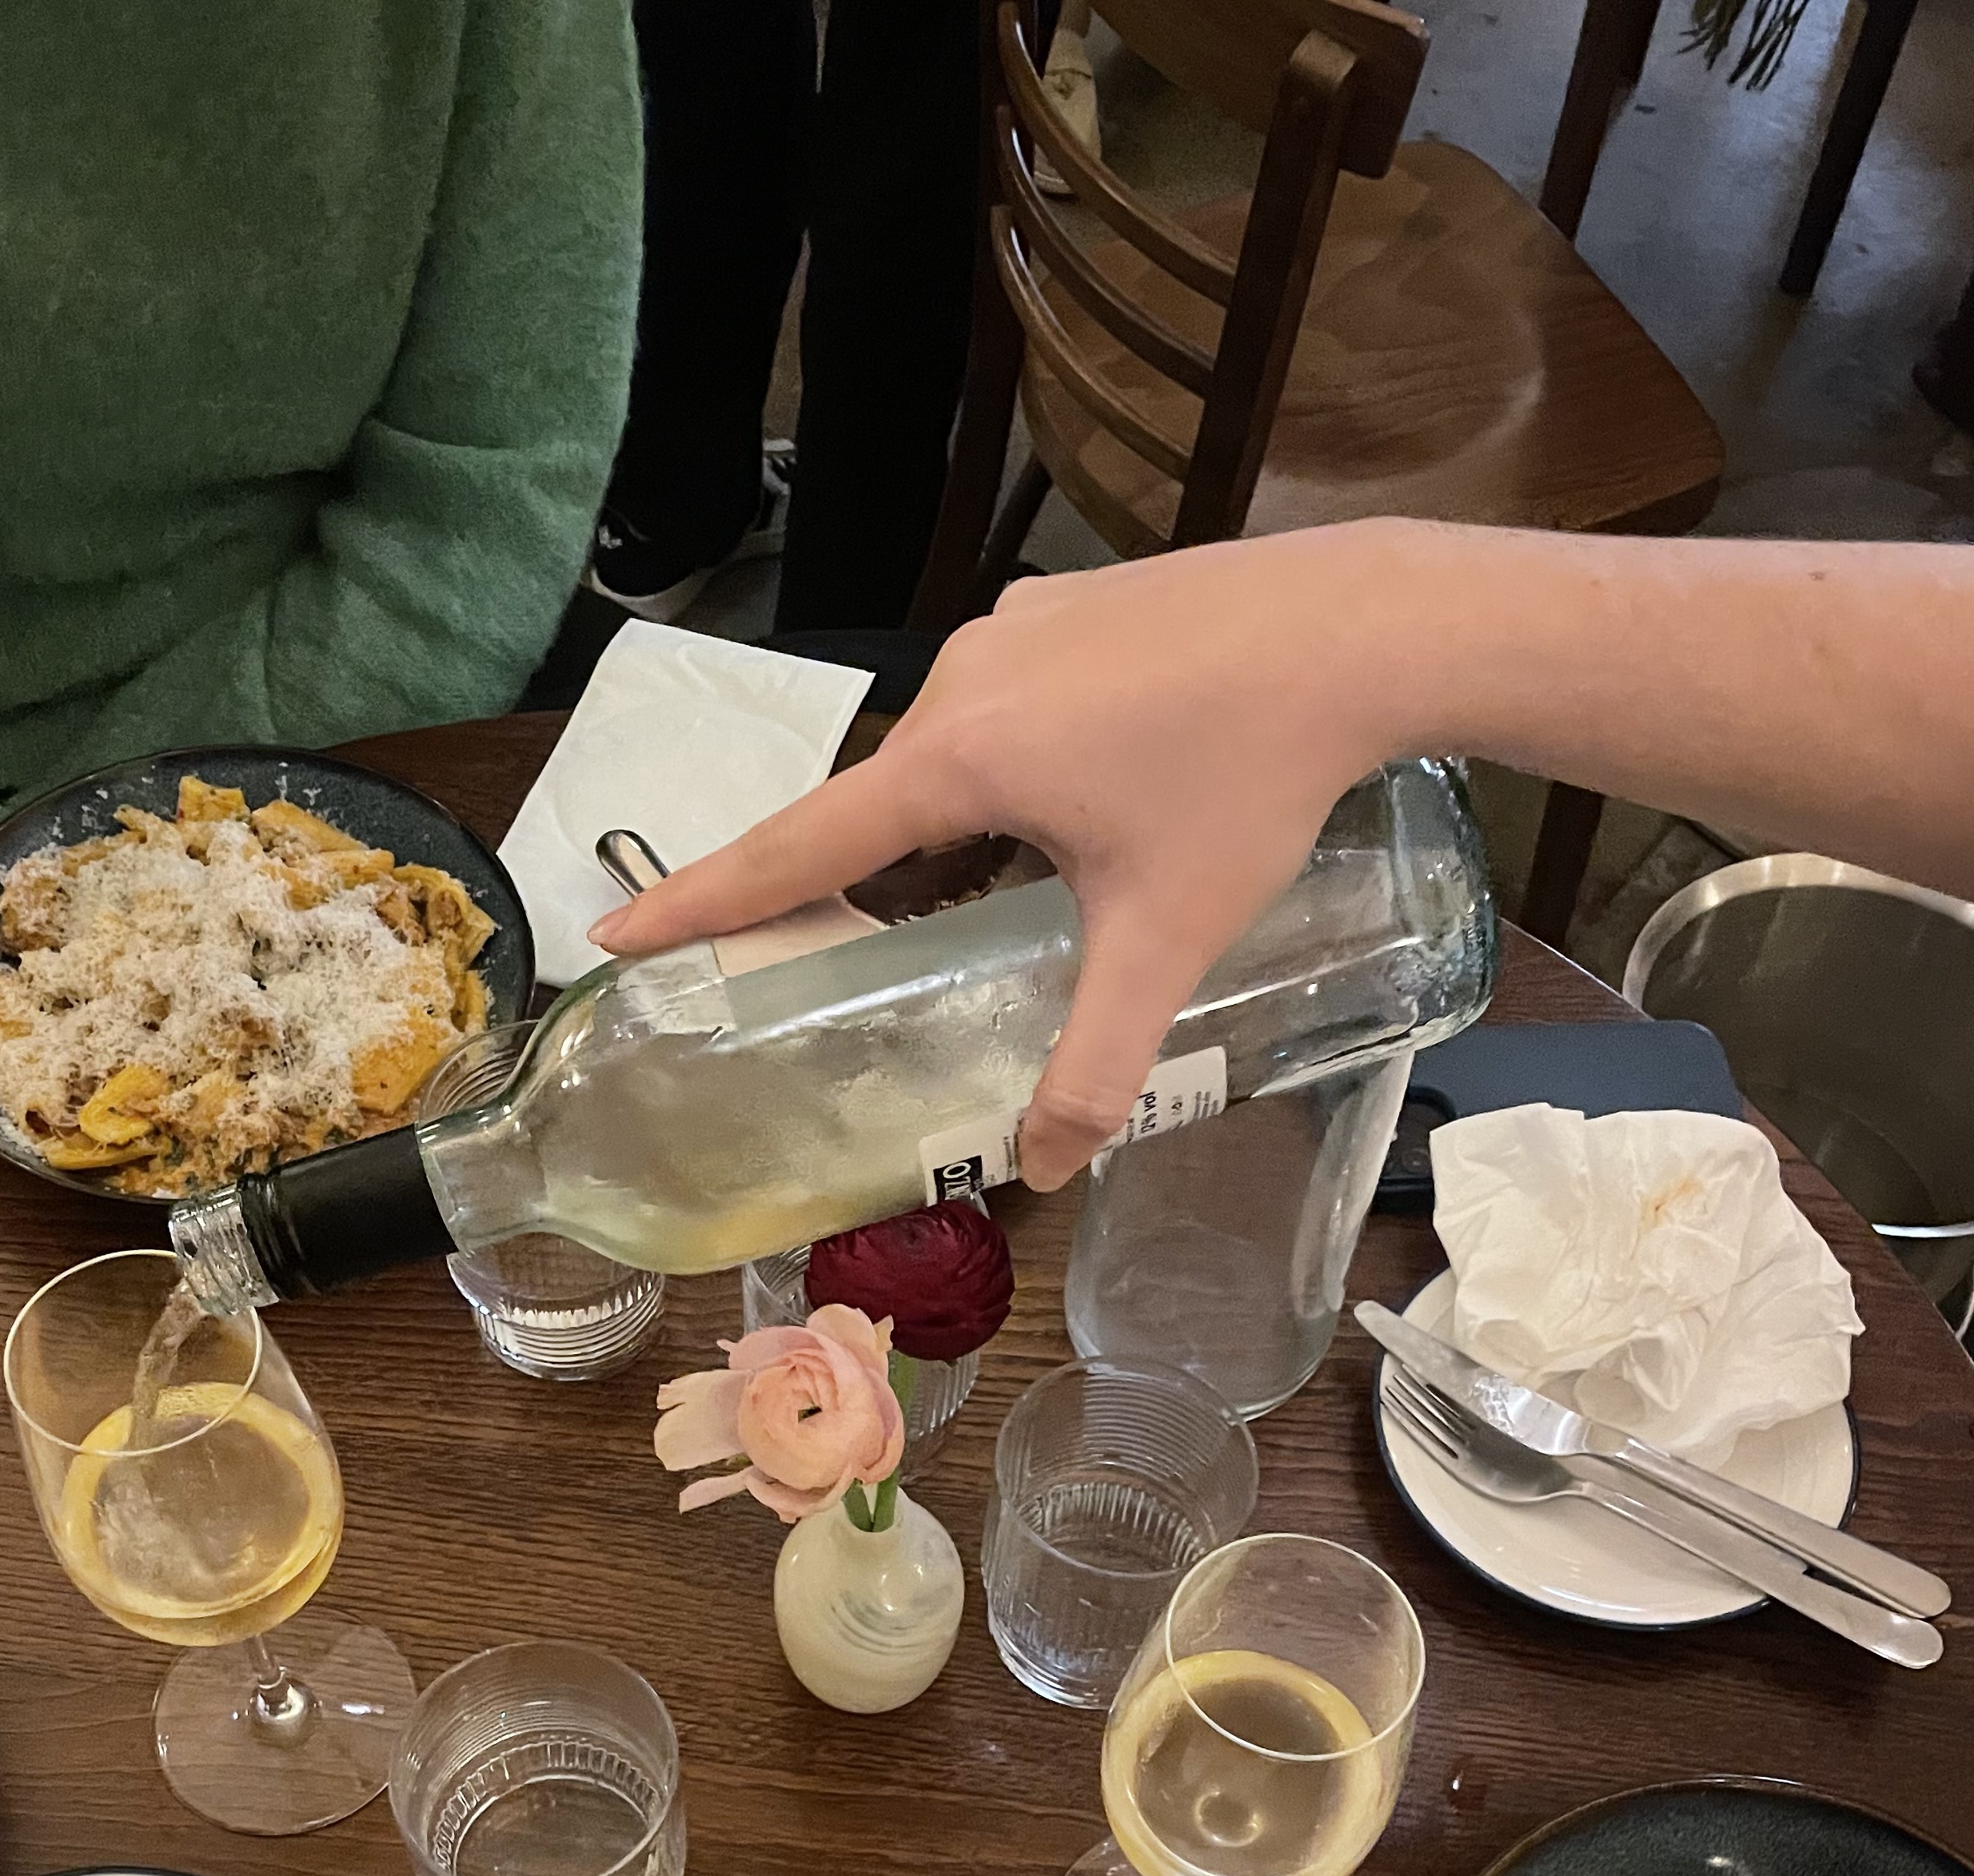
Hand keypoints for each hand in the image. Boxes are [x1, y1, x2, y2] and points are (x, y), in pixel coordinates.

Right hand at [585, 533, 1386, 1184]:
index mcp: (959, 758)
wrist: (1357, 628)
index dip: (704, 897)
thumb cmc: (1252, 779)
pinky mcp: (1069, 607)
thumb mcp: (1167, 938)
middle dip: (866, 886)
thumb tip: (1043, 1172)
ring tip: (1019, 892)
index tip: (616, 929)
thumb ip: (1098, 1061)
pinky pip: (1008, 706)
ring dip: (959, 831)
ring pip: (953, 757)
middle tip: (856, 952)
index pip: (798, 846)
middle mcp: (964, 679)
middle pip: (881, 808)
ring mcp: (1016, 629)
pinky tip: (1092, 808)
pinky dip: (1013, 771)